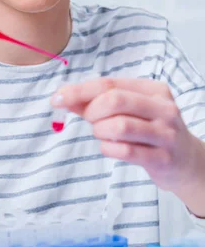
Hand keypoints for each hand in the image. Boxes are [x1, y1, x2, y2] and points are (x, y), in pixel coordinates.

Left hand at [51, 77, 204, 214]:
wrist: (187, 163)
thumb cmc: (151, 132)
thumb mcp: (131, 111)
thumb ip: (97, 103)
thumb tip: (63, 97)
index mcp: (153, 90)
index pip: (109, 83)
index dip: (79, 90)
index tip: (57, 99)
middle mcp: (162, 108)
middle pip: (114, 100)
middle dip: (92, 111)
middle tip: (91, 121)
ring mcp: (165, 133)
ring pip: (119, 126)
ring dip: (100, 131)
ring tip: (103, 135)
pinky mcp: (163, 157)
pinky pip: (125, 151)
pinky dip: (109, 148)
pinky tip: (111, 147)